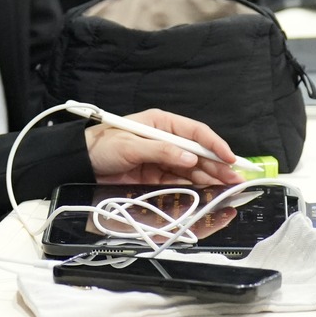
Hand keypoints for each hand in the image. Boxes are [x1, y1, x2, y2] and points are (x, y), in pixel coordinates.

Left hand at [86, 109, 240, 187]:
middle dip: (218, 165)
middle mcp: (166, 140)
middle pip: (198, 153)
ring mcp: (162, 159)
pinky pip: (181, 182)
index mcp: (161, 123)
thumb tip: (188, 158)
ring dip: (211, 178)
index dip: (214, 144)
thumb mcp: (129, 145)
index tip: (229, 157)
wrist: (79, 164)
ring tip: (228, 188)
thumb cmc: (100, 146)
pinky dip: (195, 188)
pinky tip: (208, 192)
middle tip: (236, 179)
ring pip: (193, 169)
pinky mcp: (156, 176)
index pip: (195, 132)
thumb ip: (160, 151)